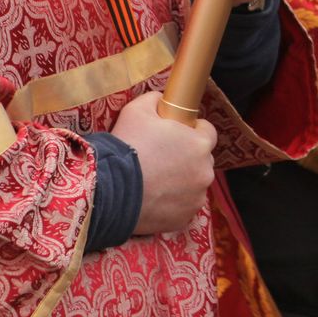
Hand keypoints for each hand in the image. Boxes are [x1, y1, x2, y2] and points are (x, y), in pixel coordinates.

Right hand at [112, 91, 218, 236]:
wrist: (109, 189)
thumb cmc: (127, 146)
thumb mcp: (137, 110)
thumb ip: (155, 100)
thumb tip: (161, 99)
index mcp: (200, 143)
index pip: (207, 132)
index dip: (192, 131)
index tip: (177, 135)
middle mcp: (205, 170)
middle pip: (202, 160)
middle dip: (187, 158)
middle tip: (161, 160)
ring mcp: (197, 196)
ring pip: (194, 184)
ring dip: (182, 182)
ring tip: (156, 182)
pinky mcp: (186, 217)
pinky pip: (184, 206)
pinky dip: (174, 203)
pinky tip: (155, 199)